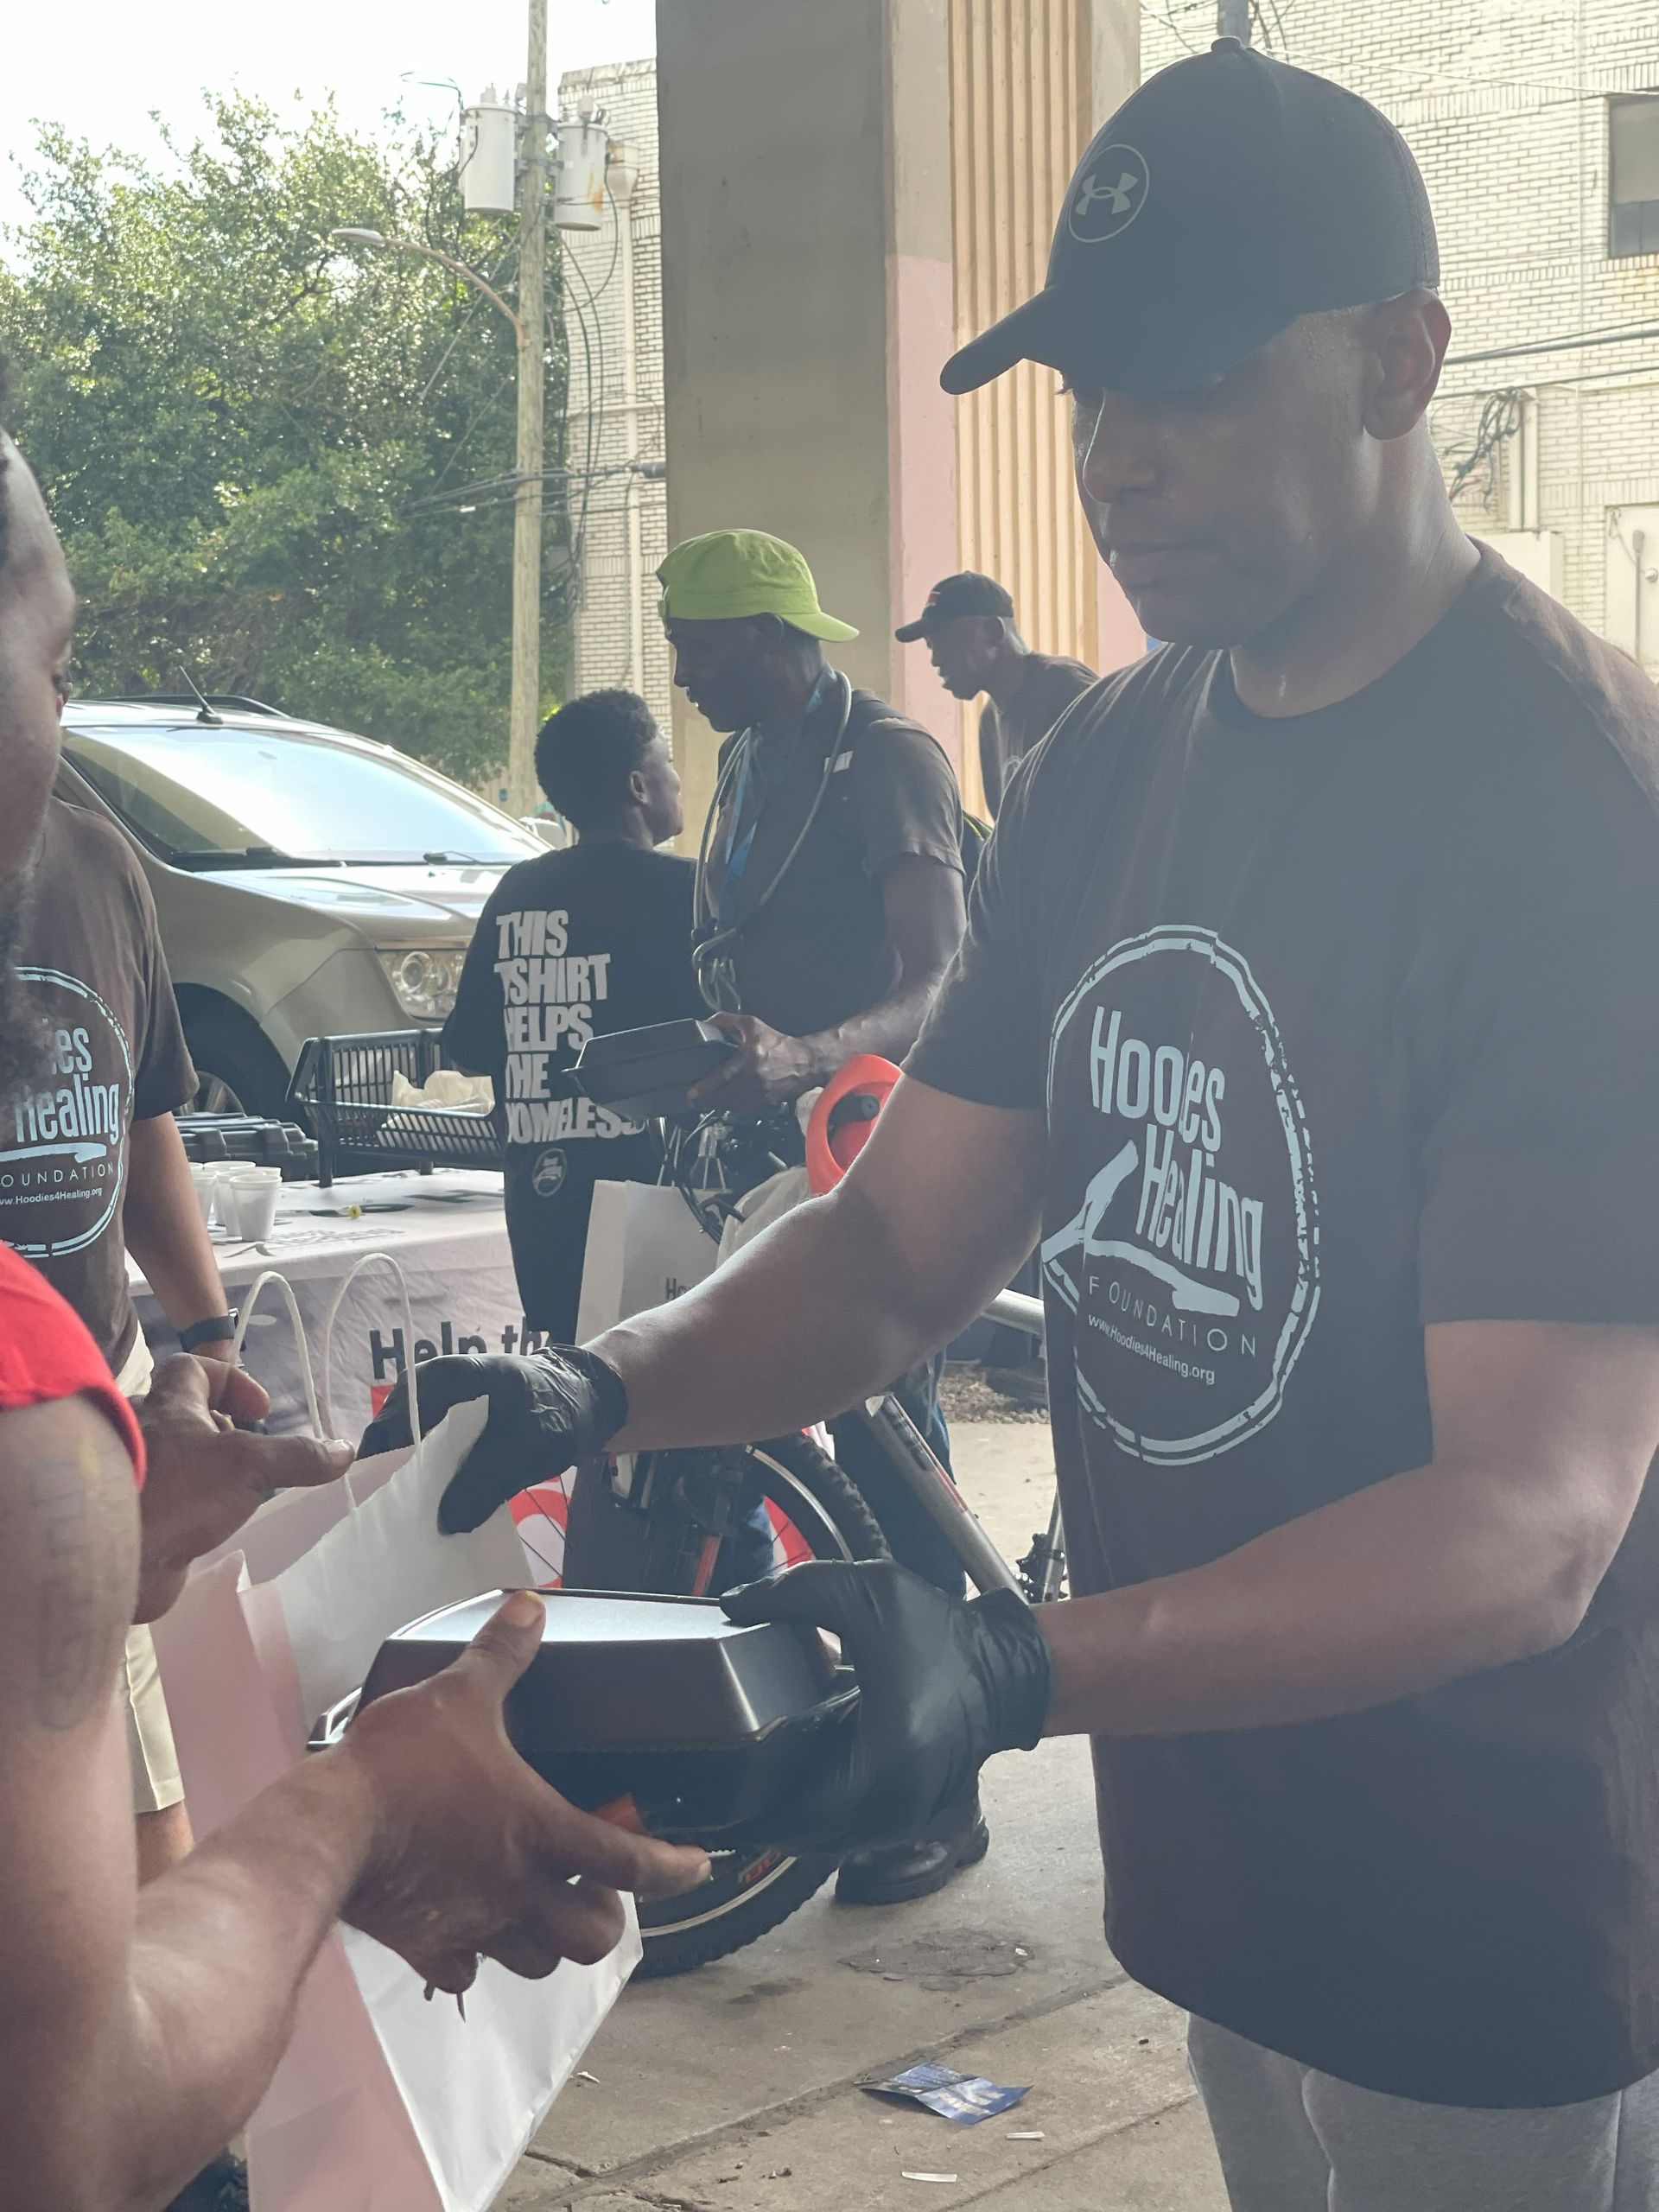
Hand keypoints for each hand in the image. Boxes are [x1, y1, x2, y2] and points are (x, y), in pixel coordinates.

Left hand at [134, 1355, 353, 1622]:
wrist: (107, 1555)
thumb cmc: (173, 1490)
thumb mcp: (247, 1464)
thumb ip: (297, 1456)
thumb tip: (345, 1450)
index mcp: (168, 1406)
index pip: (194, 1368)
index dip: (233, 1380)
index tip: (261, 1411)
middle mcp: (145, 1433)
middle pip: (183, 1416)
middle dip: (221, 1432)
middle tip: (251, 1457)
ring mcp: (136, 1476)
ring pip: (173, 1461)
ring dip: (205, 1472)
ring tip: (239, 1494)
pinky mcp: (134, 1517)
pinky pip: (166, 1501)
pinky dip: (190, 1510)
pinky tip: (213, 1527)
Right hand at [337, 1591, 709, 1988]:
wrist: (326, 1832)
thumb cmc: (398, 1767)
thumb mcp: (458, 1695)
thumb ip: (501, 1655)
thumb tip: (529, 1609)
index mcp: (540, 1831)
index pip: (630, 1862)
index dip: (675, 1869)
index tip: (698, 1867)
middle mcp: (518, 1890)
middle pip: (593, 1936)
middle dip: (606, 1916)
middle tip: (599, 1885)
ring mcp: (475, 1926)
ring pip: (537, 1962)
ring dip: (549, 1939)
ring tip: (543, 1907)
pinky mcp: (427, 1946)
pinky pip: (465, 1972)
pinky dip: (476, 1958)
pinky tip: (470, 1933)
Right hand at [358, 1347, 627, 1534]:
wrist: (583, 1399)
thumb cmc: (556, 1410)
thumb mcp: (528, 1446)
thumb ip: (487, 1480)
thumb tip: (445, 1521)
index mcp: (445, 1378)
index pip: (395, 1424)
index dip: (383, 1467)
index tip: (379, 1511)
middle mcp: (428, 1388)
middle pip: (392, 1438)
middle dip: (390, 1481)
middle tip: (390, 1529)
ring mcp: (434, 1407)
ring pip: (405, 1450)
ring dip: (409, 1486)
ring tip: (406, 1529)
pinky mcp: (445, 1427)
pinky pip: (425, 1456)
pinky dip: (428, 1482)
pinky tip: (430, 1515)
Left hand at [687, 1013, 815, 1109]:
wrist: (804, 1063)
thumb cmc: (779, 1045)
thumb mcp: (752, 1025)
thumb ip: (727, 1021)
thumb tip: (706, 1023)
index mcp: (750, 1059)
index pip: (722, 1076)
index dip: (704, 1087)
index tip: (691, 1093)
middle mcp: (753, 1079)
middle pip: (722, 1096)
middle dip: (704, 1099)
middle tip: (692, 1099)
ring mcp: (759, 1094)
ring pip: (729, 1105)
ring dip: (715, 1104)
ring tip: (704, 1101)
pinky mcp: (763, 1104)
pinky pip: (741, 1109)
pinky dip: (730, 1106)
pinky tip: (724, 1100)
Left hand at [721, 1561, 1051, 1854]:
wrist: (1009, 1666)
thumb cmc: (945, 1636)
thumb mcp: (867, 1594)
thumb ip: (795, 1592)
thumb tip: (734, 1603)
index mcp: (881, 1766)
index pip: (787, 1818)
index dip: (740, 1804)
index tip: (707, 1782)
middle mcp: (892, 1810)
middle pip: (796, 1837)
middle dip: (753, 1811)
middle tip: (714, 1780)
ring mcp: (901, 1821)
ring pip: (819, 1840)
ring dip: (783, 1814)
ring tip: (746, 1778)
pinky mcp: (906, 1816)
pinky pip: (843, 1830)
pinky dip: (813, 1811)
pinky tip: (790, 1776)